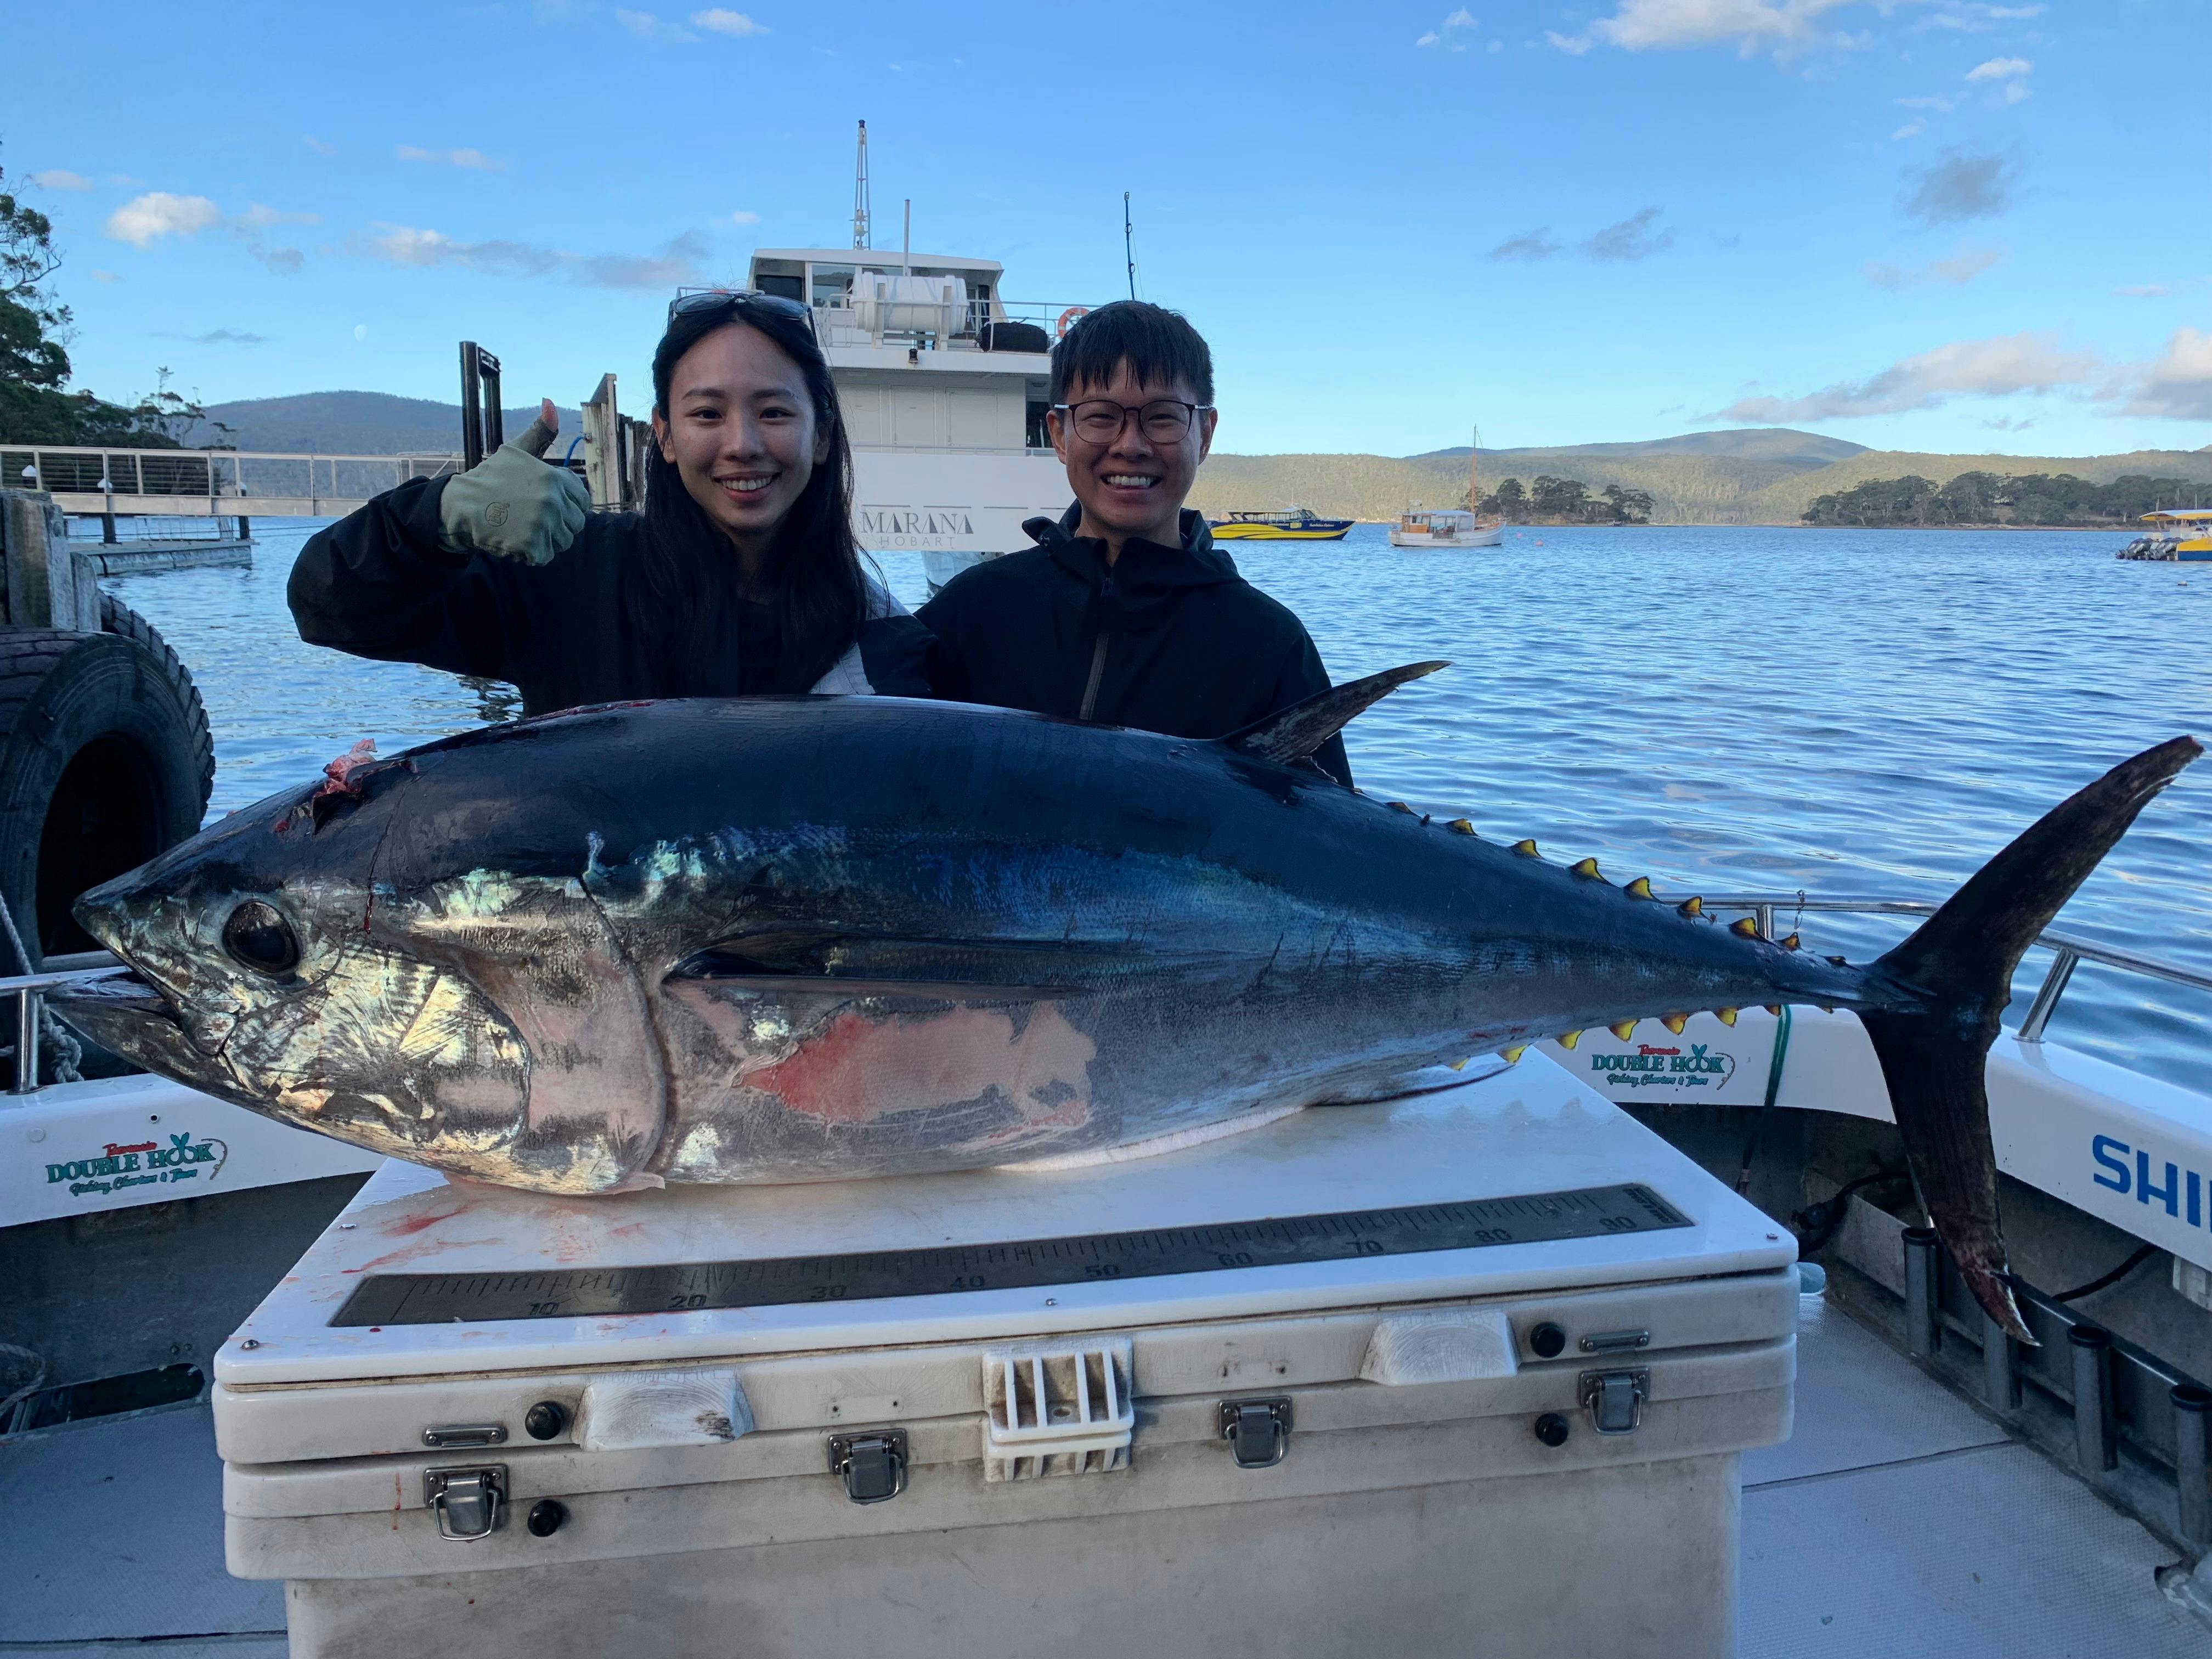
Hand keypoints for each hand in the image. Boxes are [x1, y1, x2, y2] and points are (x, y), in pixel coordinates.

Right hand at [439, 399, 588, 564]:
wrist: (458, 505)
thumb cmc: (489, 479)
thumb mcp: (516, 452)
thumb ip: (540, 433)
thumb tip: (550, 402)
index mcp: (554, 478)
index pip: (581, 501)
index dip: (563, 505)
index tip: (540, 503)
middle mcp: (552, 499)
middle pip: (574, 525)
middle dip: (555, 525)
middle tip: (527, 517)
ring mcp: (542, 523)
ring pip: (562, 542)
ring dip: (543, 540)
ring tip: (519, 527)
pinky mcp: (531, 545)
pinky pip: (544, 556)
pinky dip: (529, 554)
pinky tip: (512, 539)